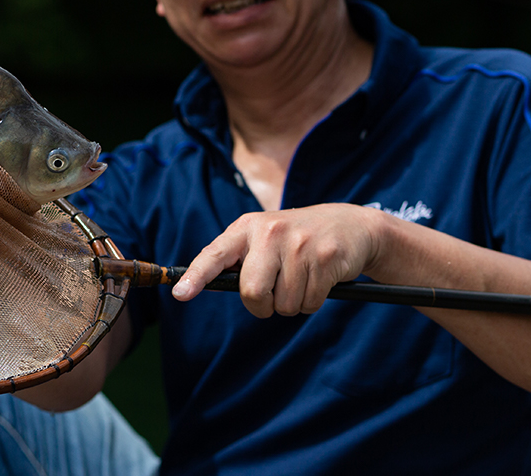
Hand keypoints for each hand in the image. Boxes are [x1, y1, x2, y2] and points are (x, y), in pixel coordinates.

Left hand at [171, 203, 383, 317]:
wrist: (350, 225)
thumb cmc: (297, 240)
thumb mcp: (265, 238)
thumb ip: (241, 259)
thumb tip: (211, 285)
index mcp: (247, 228)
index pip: (214, 254)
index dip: (195, 276)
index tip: (180, 294)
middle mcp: (270, 232)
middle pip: (252, 292)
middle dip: (263, 305)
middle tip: (274, 294)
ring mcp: (299, 244)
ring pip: (284, 305)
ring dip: (292, 303)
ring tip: (302, 278)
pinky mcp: (325, 258)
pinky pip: (309, 304)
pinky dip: (312, 302)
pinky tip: (319, 279)